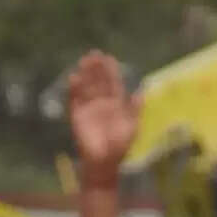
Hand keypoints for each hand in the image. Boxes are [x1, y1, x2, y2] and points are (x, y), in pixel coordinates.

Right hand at [69, 50, 140, 189]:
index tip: (109, 58)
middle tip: (95, 53)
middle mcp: (101, 103)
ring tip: (84, 61)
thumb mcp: (132, 128)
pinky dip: (74, 90)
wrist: (104, 163)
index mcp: (115, 105)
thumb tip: (142, 91)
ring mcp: (88, 108)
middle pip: (98, 82)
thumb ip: (135, 109)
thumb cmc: (119, 147)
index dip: (111, 72)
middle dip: (96, 68)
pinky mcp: (77, 116)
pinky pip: (74, 100)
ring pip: (86, 87)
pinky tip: (74, 78)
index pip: (112, 84)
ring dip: (85, 74)